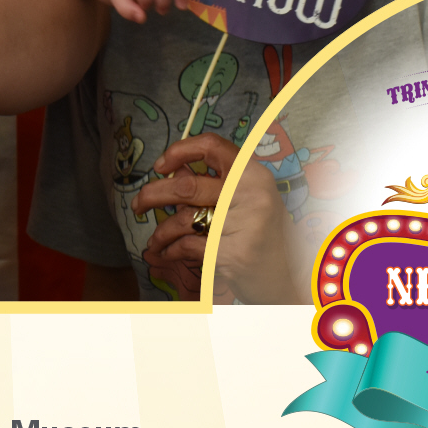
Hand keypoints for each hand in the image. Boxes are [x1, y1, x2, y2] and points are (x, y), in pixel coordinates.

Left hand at [133, 132, 295, 303]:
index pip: (212, 146)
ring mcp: (246, 223)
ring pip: (184, 219)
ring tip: (154, 240)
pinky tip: (168, 253)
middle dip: (153, 195)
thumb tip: (173, 172)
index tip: (161, 165)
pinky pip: (189, 245)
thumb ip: (216, 185)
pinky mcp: (235, 252)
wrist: (288, 280)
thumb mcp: (247, 202)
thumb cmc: (262, 238)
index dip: (180, 150)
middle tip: (139, 204)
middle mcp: (253, 194)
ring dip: (161, 232)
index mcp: (255, 175)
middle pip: (187, 185)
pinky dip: (172, 250)